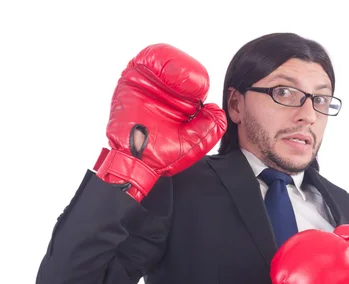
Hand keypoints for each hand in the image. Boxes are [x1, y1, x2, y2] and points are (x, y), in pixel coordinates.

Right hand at [94, 43, 226, 201]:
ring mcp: (149, 85)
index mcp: (183, 104)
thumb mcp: (194, 143)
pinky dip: (153, 59)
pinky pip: (143, 60)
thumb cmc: (161, 155)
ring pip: (163, 59)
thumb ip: (210, 127)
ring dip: (172, 62)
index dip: (200, 82)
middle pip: (180, 66)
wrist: (135, 160)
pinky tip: (160, 71)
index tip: (199, 91)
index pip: (196, 82)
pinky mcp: (132, 81)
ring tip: (173, 77)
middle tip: (187, 85)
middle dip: (187, 70)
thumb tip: (216, 108)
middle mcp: (166, 92)